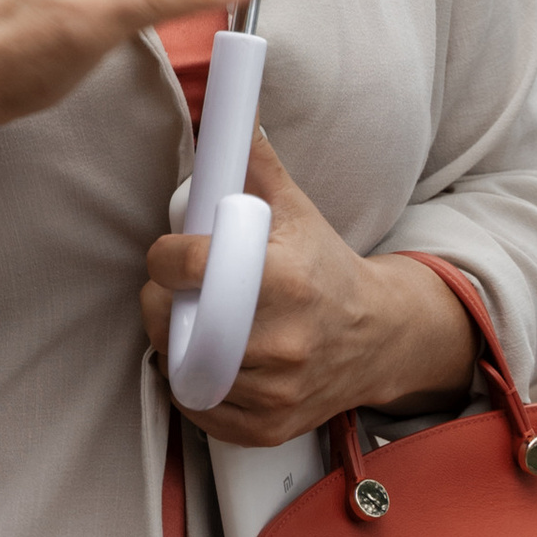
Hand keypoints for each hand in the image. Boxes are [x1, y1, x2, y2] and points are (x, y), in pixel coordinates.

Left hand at [140, 133, 480, 444]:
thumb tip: (232, 109)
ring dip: (173, 347)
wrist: (377, 336)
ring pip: (184, 372)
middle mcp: (283, 342)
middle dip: (159, 306)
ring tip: (189, 324)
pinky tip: (202, 362)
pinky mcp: (269, 426)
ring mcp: (276, 390)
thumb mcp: (296, 209)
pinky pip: (201, 412)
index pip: (195, 268)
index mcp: (286, 282)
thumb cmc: (326, 268)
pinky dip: (190, 388)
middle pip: (179, 326)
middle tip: (168, 293)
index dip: (166, 257)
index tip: (168, 255)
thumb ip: (255, 161)